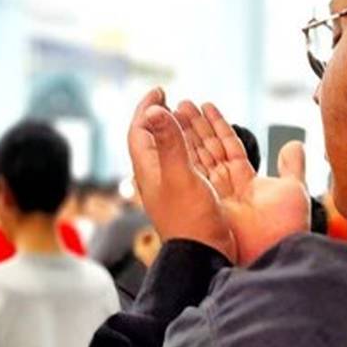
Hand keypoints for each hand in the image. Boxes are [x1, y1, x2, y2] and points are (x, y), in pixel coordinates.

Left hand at [127, 88, 236, 262]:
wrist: (204, 256)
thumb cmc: (190, 220)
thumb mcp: (179, 176)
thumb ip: (169, 143)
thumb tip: (155, 110)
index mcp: (148, 170)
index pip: (140, 131)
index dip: (147, 109)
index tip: (160, 91)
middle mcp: (158, 177)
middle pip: (155, 138)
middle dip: (163, 116)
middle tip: (174, 100)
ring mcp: (174, 187)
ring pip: (173, 150)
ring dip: (180, 129)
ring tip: (190, 114)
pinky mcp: (190, 196)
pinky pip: (190, 162)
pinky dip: (195, 148)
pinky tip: (207, 147)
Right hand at [174, 100, 310, 264]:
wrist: (273, 253)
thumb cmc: (285, 228)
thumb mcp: (293, 188)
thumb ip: (292, 165)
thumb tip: (295, 144)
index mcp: (245, 183)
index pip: (228, 147)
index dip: (218, 126)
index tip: (205, 106)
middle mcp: (226, 188)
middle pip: (207, 149)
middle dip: (195, 125)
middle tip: (182, 103)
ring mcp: (212, 194)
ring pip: (197, 155)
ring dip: (186, 131)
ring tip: (178, 106)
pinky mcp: (202, 197)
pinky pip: (192, 166)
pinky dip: (185, 146)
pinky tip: (176, 127)